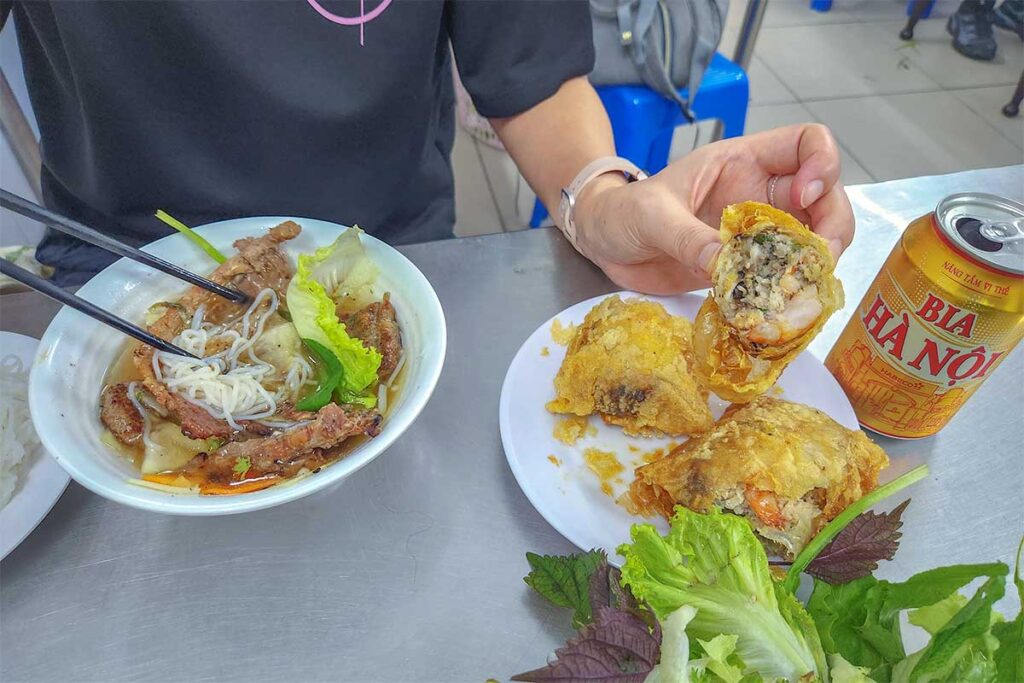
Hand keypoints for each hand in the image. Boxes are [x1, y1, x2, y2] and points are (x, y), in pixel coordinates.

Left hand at [573, 124, 854, 293]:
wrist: (603, 243)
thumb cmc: (623, 212)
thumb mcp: (650, 216)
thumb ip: (687, 237)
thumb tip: (725, 265)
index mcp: (742, 162)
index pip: (806, 142)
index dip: (821, 164)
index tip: (805, 196)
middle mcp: (759, 194)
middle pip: (825, 198)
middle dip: (833, 225)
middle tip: (819, 260)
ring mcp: (755, 232)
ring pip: (811, 241)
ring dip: (816, 264)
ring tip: (803, 289)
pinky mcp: (744, 268)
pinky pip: (781, 277)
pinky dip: (789, 292)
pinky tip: (780, 307)